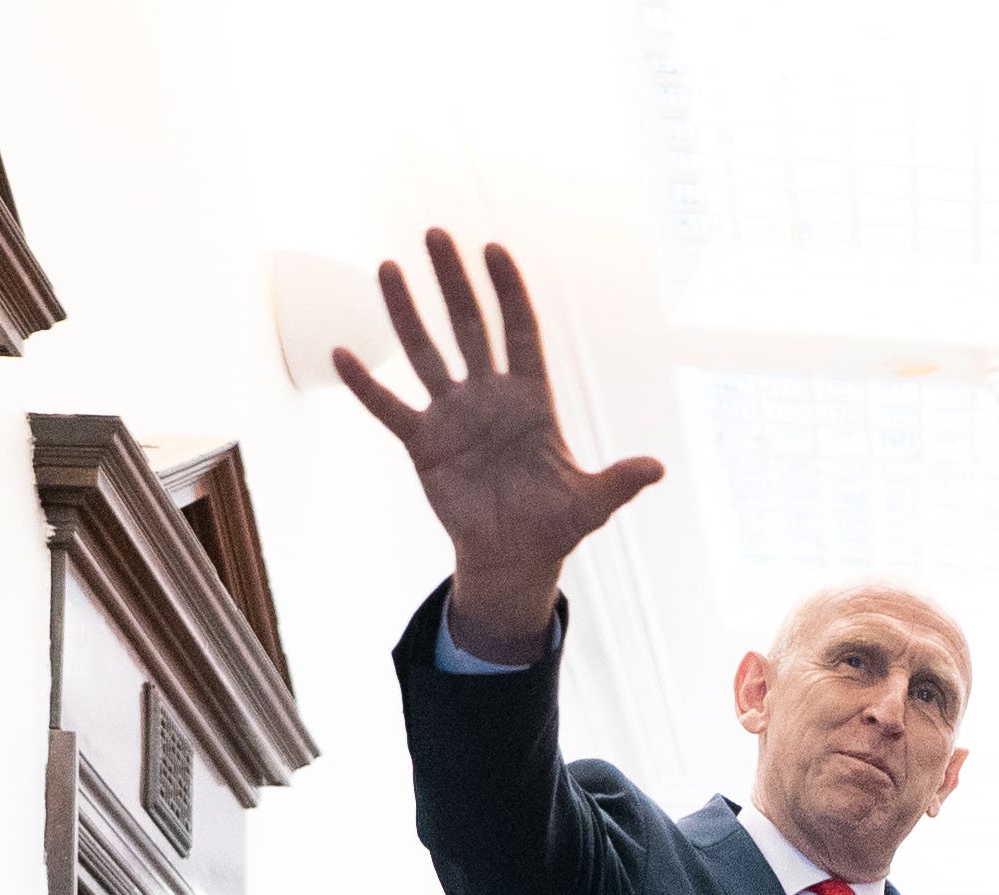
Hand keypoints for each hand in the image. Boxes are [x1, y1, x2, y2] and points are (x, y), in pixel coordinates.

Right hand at [333, 233, 662, 659]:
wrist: (515, 557)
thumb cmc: (556, 525)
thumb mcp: (590, 504)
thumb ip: (618, 482)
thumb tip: (657, 468)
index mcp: (532, 400)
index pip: (519, 331)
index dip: (508, 291)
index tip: (494, 249)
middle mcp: (490, 397)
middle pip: (469, 326)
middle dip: (454, 281)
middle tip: (435, 233)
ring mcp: (453, 416)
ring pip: (425, 353)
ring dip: (405, 313)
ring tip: (387, 268)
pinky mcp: (424, 444)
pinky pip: (390, 409)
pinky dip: (366, 385)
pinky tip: (341, 353)